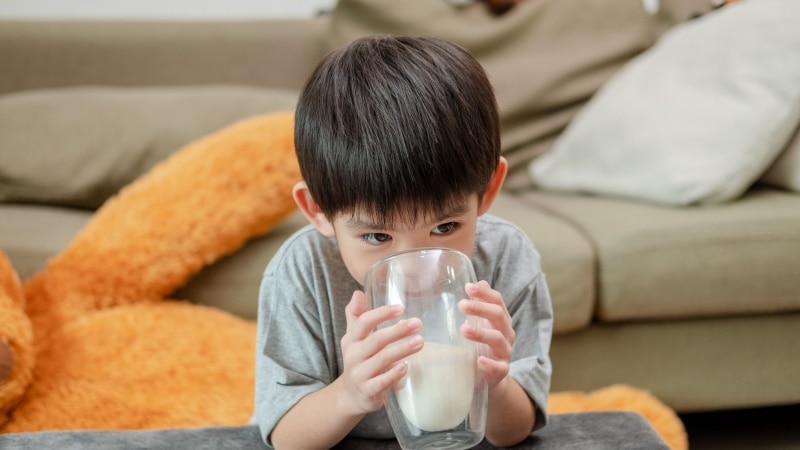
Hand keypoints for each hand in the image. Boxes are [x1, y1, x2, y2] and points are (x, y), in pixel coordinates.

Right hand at [339, 291, 422, 414]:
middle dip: (398, 330)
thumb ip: (355, 315)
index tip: (401, 308)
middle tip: (418, 323)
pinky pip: (382, 381)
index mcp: (351, 340)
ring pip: (382, 359)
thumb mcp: (353, 338)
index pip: (363, 322)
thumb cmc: (358, 360)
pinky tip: (407, 366)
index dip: (381, 314)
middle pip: (376, 340)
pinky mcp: (368, 391)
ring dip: (402, 349)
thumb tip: (358, 293)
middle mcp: (353, 356)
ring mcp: (360, 374)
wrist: (351, 395)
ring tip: (420, 341)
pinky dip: (395, 374)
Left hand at [458, 280, 514, 388]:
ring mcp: (505, 352)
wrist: (490, 375)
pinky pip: (500, 367)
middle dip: (481, 308)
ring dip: (481, 333)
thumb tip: (479, 282)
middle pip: (498, 316)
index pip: (497, 301)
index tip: (468, 287)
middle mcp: (506, 333)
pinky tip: (479, 360)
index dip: (484, 293)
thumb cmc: (483, 344)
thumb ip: (481, 303)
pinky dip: (490, 363)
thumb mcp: (482, 323)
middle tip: (461, 305)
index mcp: (501, 319)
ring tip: (463, 329)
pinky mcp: (501, 371)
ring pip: (498, 339)